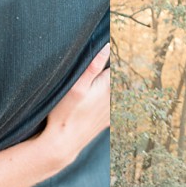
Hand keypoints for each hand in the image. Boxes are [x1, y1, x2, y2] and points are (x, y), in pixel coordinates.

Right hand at [38, 44, 109, 168]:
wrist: (63, 143)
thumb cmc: (65, 113)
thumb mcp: (76, 86)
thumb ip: (92, 67)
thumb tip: (106, 47)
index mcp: (107, 87)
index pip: (118, 64)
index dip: (117, 54)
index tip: (119, 43)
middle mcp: (113, 99)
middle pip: (121, 77)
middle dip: (121, 66)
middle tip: (121, 52)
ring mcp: (111, 111)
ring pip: (121, 92)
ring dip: (122, 82)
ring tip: (121, 77)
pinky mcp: (107, 121)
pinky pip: (118, 106)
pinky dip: (120, 98)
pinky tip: (118, 95)